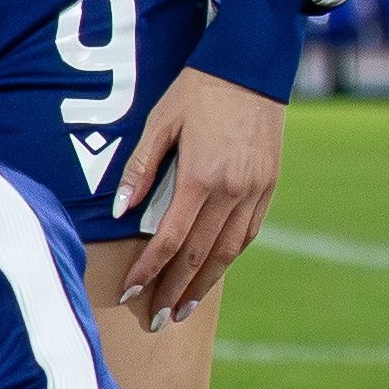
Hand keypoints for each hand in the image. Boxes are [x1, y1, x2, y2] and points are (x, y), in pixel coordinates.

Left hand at [111, 65, 283, 327]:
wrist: (251, 68)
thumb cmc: (196, 91)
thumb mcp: (159, 121)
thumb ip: (140, 168)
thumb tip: (120, 211)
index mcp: (201, 177)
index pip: (170, 239)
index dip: (148, 271)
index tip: (129, 293)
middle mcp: (232, 190)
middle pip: (200, 255)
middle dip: (175, 291)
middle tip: (157, 320)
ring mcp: (255, 190)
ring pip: (228, 250)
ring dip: (204, 284)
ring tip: (183, 309)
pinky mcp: (269, 185)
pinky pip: (248, 232)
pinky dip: (228, 256)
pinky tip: (212, 271)